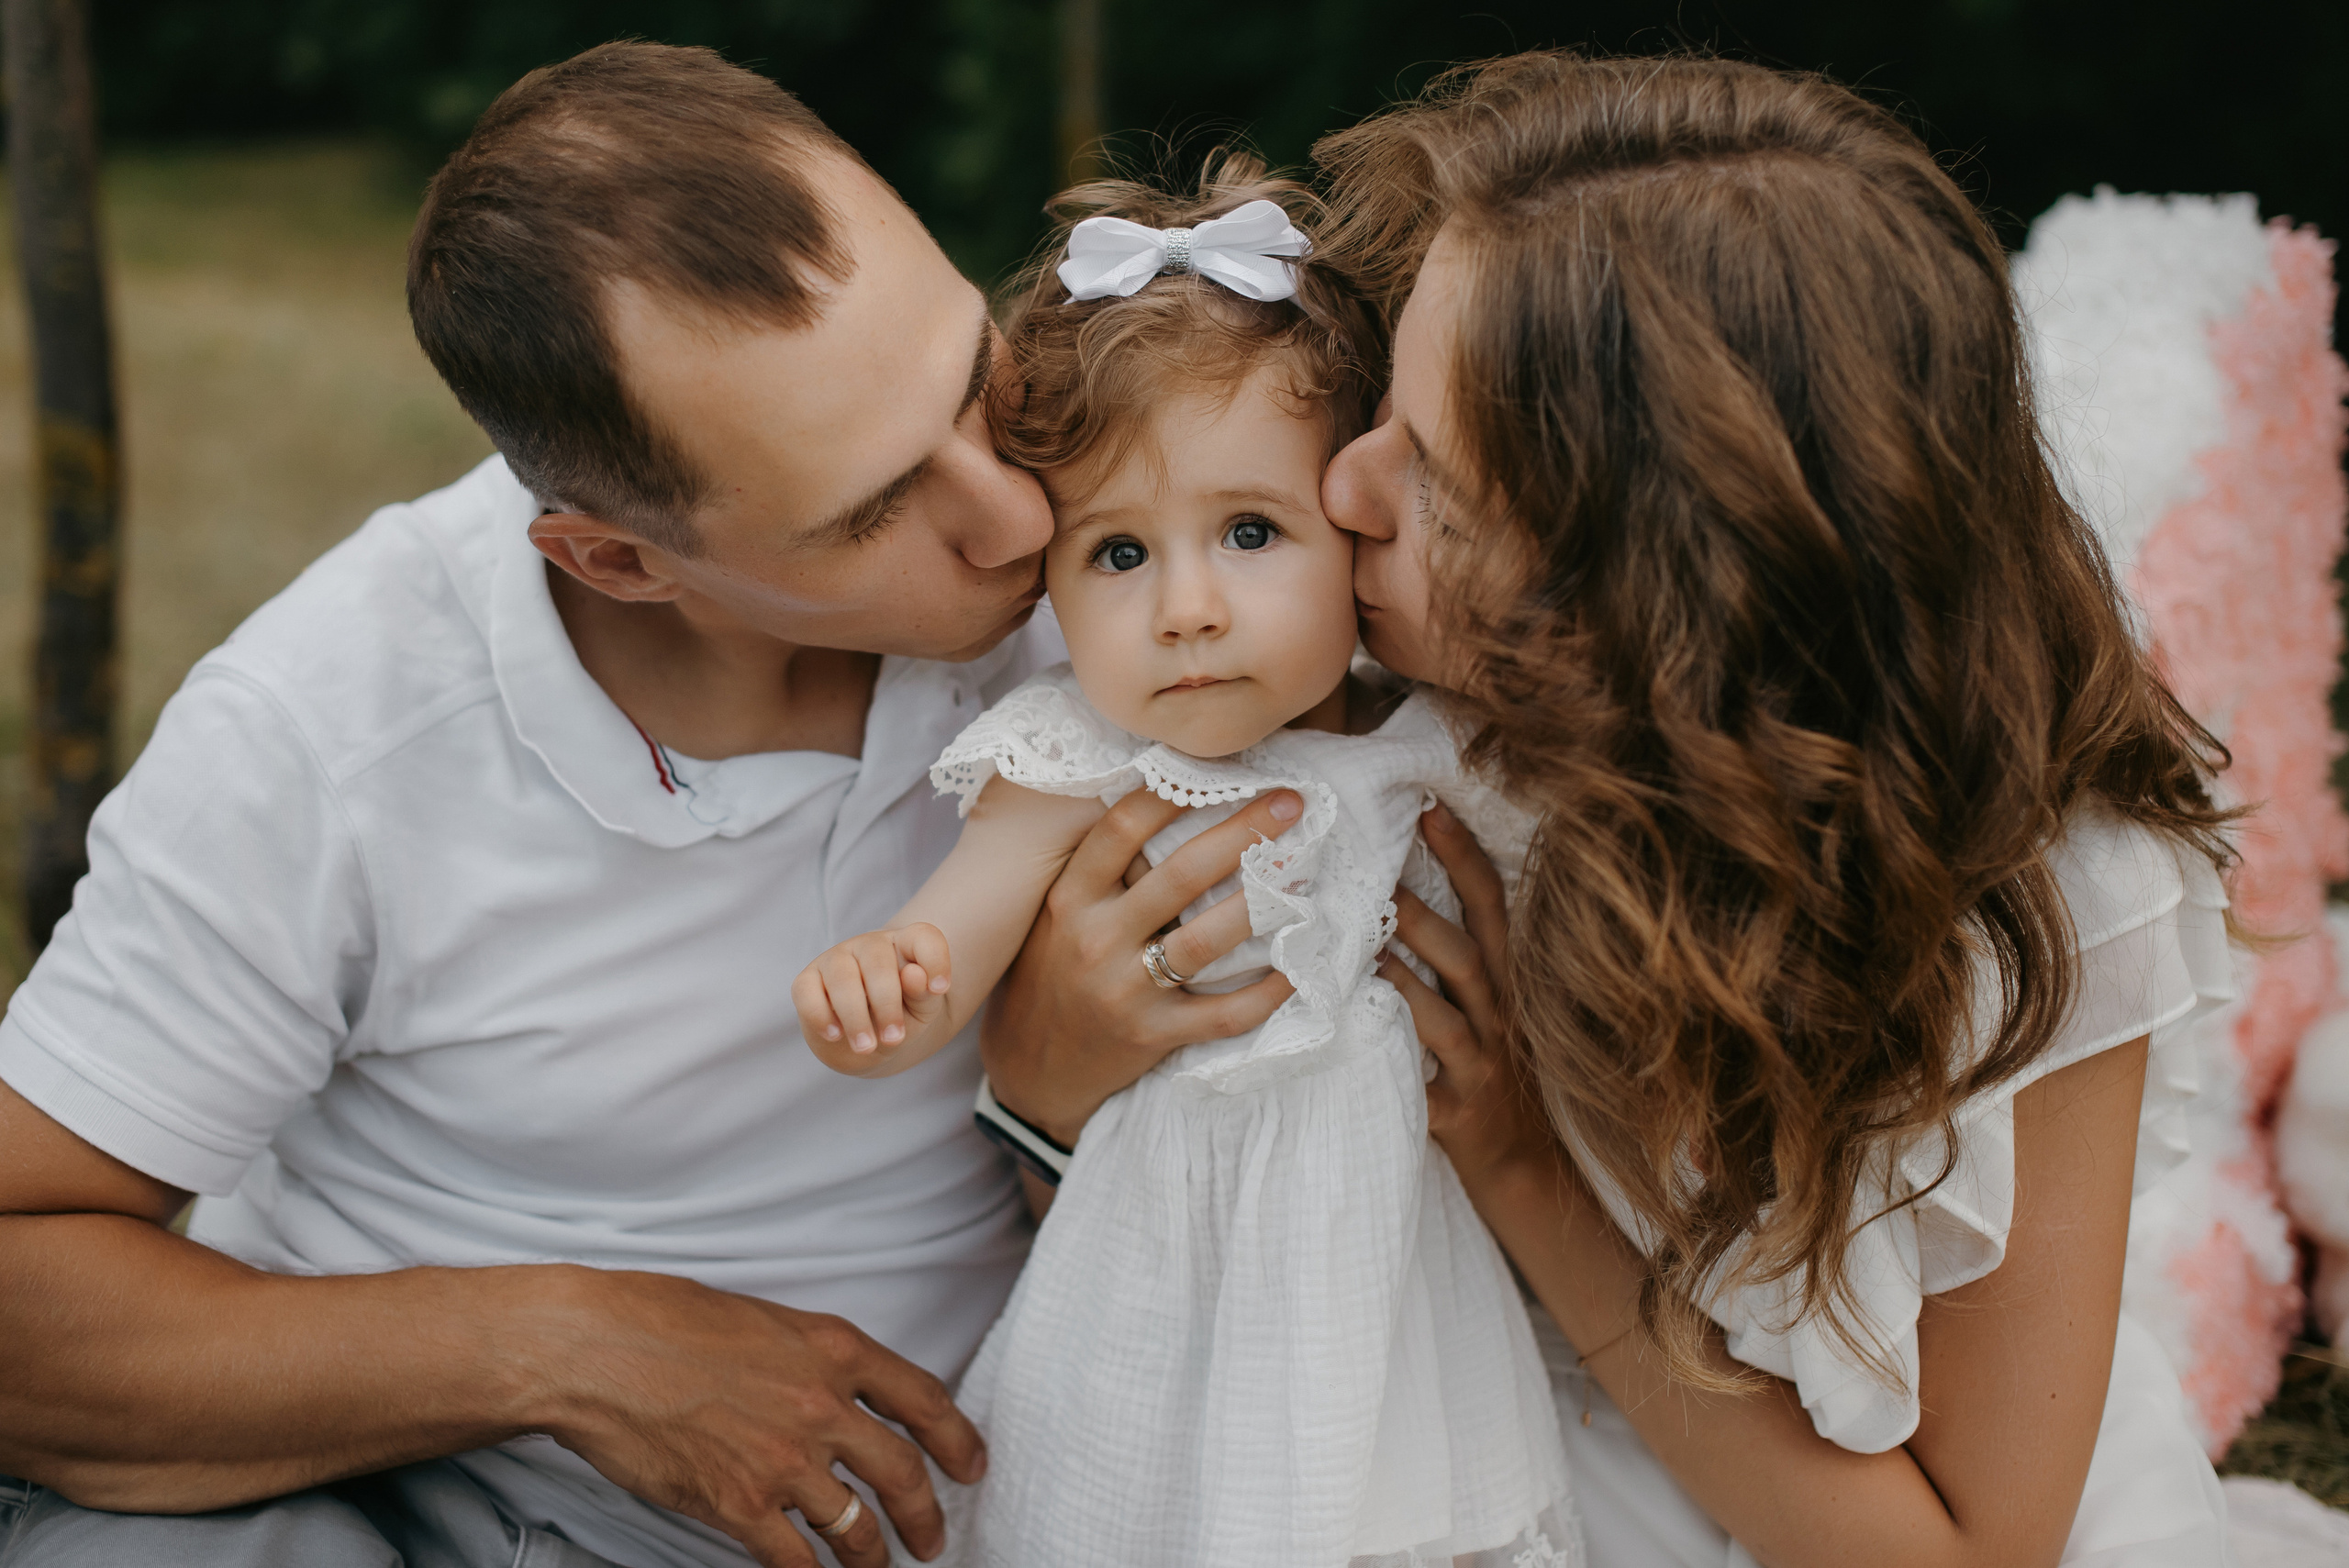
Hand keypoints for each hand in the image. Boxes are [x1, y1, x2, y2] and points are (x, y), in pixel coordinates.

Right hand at [532, 1268, 985, 1567]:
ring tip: (879, 1566)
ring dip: (875, 1556)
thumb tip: (839, 1397)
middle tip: (934, 1538)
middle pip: (904, 1473)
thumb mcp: (767, 1321)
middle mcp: (822, 1405)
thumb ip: (812, 1361)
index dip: (958, 1440)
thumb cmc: (665, 1322)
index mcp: (834, 1350)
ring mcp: (784, 1459)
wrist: (597, 1349)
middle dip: (927, 1514)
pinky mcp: (740, 1504)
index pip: (924, 1399)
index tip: (971, 1465)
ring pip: (858, 1526)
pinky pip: (796, 1560)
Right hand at [793, 925, 951, 1074]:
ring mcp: (835, 959)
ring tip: (866, 1046)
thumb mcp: (922, 1011)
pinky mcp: (807, 980)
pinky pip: (807, 991)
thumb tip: (914, 976)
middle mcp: (869, 945)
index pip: (923, 937)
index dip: (934, 959)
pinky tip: (834, 1034)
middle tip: (894, 1040)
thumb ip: (924, 994)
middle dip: (887, 1005)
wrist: (869, 1041)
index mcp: (905, 946)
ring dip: (855, 1016)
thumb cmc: (901, 1017)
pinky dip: (820, 1015)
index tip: (940, 989)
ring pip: (841, 977)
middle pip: (878, 962)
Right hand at [981, 787, 1303, 1146]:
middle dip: (1243, 832)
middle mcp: (1095, 939)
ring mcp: (1125, 990)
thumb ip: (1098, 871)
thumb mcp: (1054, 916)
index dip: (1174, 792)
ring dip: (1262, 903)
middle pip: (1180, 873)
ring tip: (1302, 874)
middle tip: (1291, 803)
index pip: (1122, 827)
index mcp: (1069, 898)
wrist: (1029, 1069)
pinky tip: (1297, 966)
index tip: (1222, 768)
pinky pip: (1223, 1014)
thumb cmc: (1050, 975)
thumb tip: (1164, 802)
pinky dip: (1267, 992)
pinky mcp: (1154, 1035)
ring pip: (1206, 940)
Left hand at [1376, 802, 1558, 1192]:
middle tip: (1371, 877)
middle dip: (1420, 914)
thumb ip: (1454, 952)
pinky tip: (1352, 1038)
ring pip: (1443, 1015)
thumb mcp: (1488, 1005)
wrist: (1524, 1165)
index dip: (1464, 856)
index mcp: (1507, 980)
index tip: (1430, 809)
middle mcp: (1500, 1015)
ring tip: (1358, 950)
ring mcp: (1480, 1064)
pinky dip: (1389, 1061)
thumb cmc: (1493, 1069)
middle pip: (1465, 954)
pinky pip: (1420, 1083)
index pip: (1492, 907)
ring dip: (1402, 980)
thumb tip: (1394, 884)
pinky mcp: (1454, 1110)